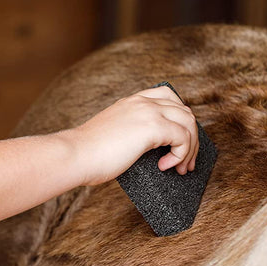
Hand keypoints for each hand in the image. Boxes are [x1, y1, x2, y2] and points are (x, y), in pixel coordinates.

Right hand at [62, 85, 198, 185]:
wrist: (74, 155)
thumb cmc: (88, 154)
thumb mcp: (114, 135)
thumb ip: (133, 134)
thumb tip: (155, 153)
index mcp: (131, 102)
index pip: (168, 97)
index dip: (180, 118)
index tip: (179, 141)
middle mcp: (142, 102)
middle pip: (185, 111)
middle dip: (192, 138)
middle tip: (186, 163)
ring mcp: (148, 112)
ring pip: (189, 123)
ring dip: (190, 148)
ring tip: (180, 168)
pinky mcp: (153, 127)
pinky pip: (183, 137)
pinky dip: (180, 155)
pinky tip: (165, 167)